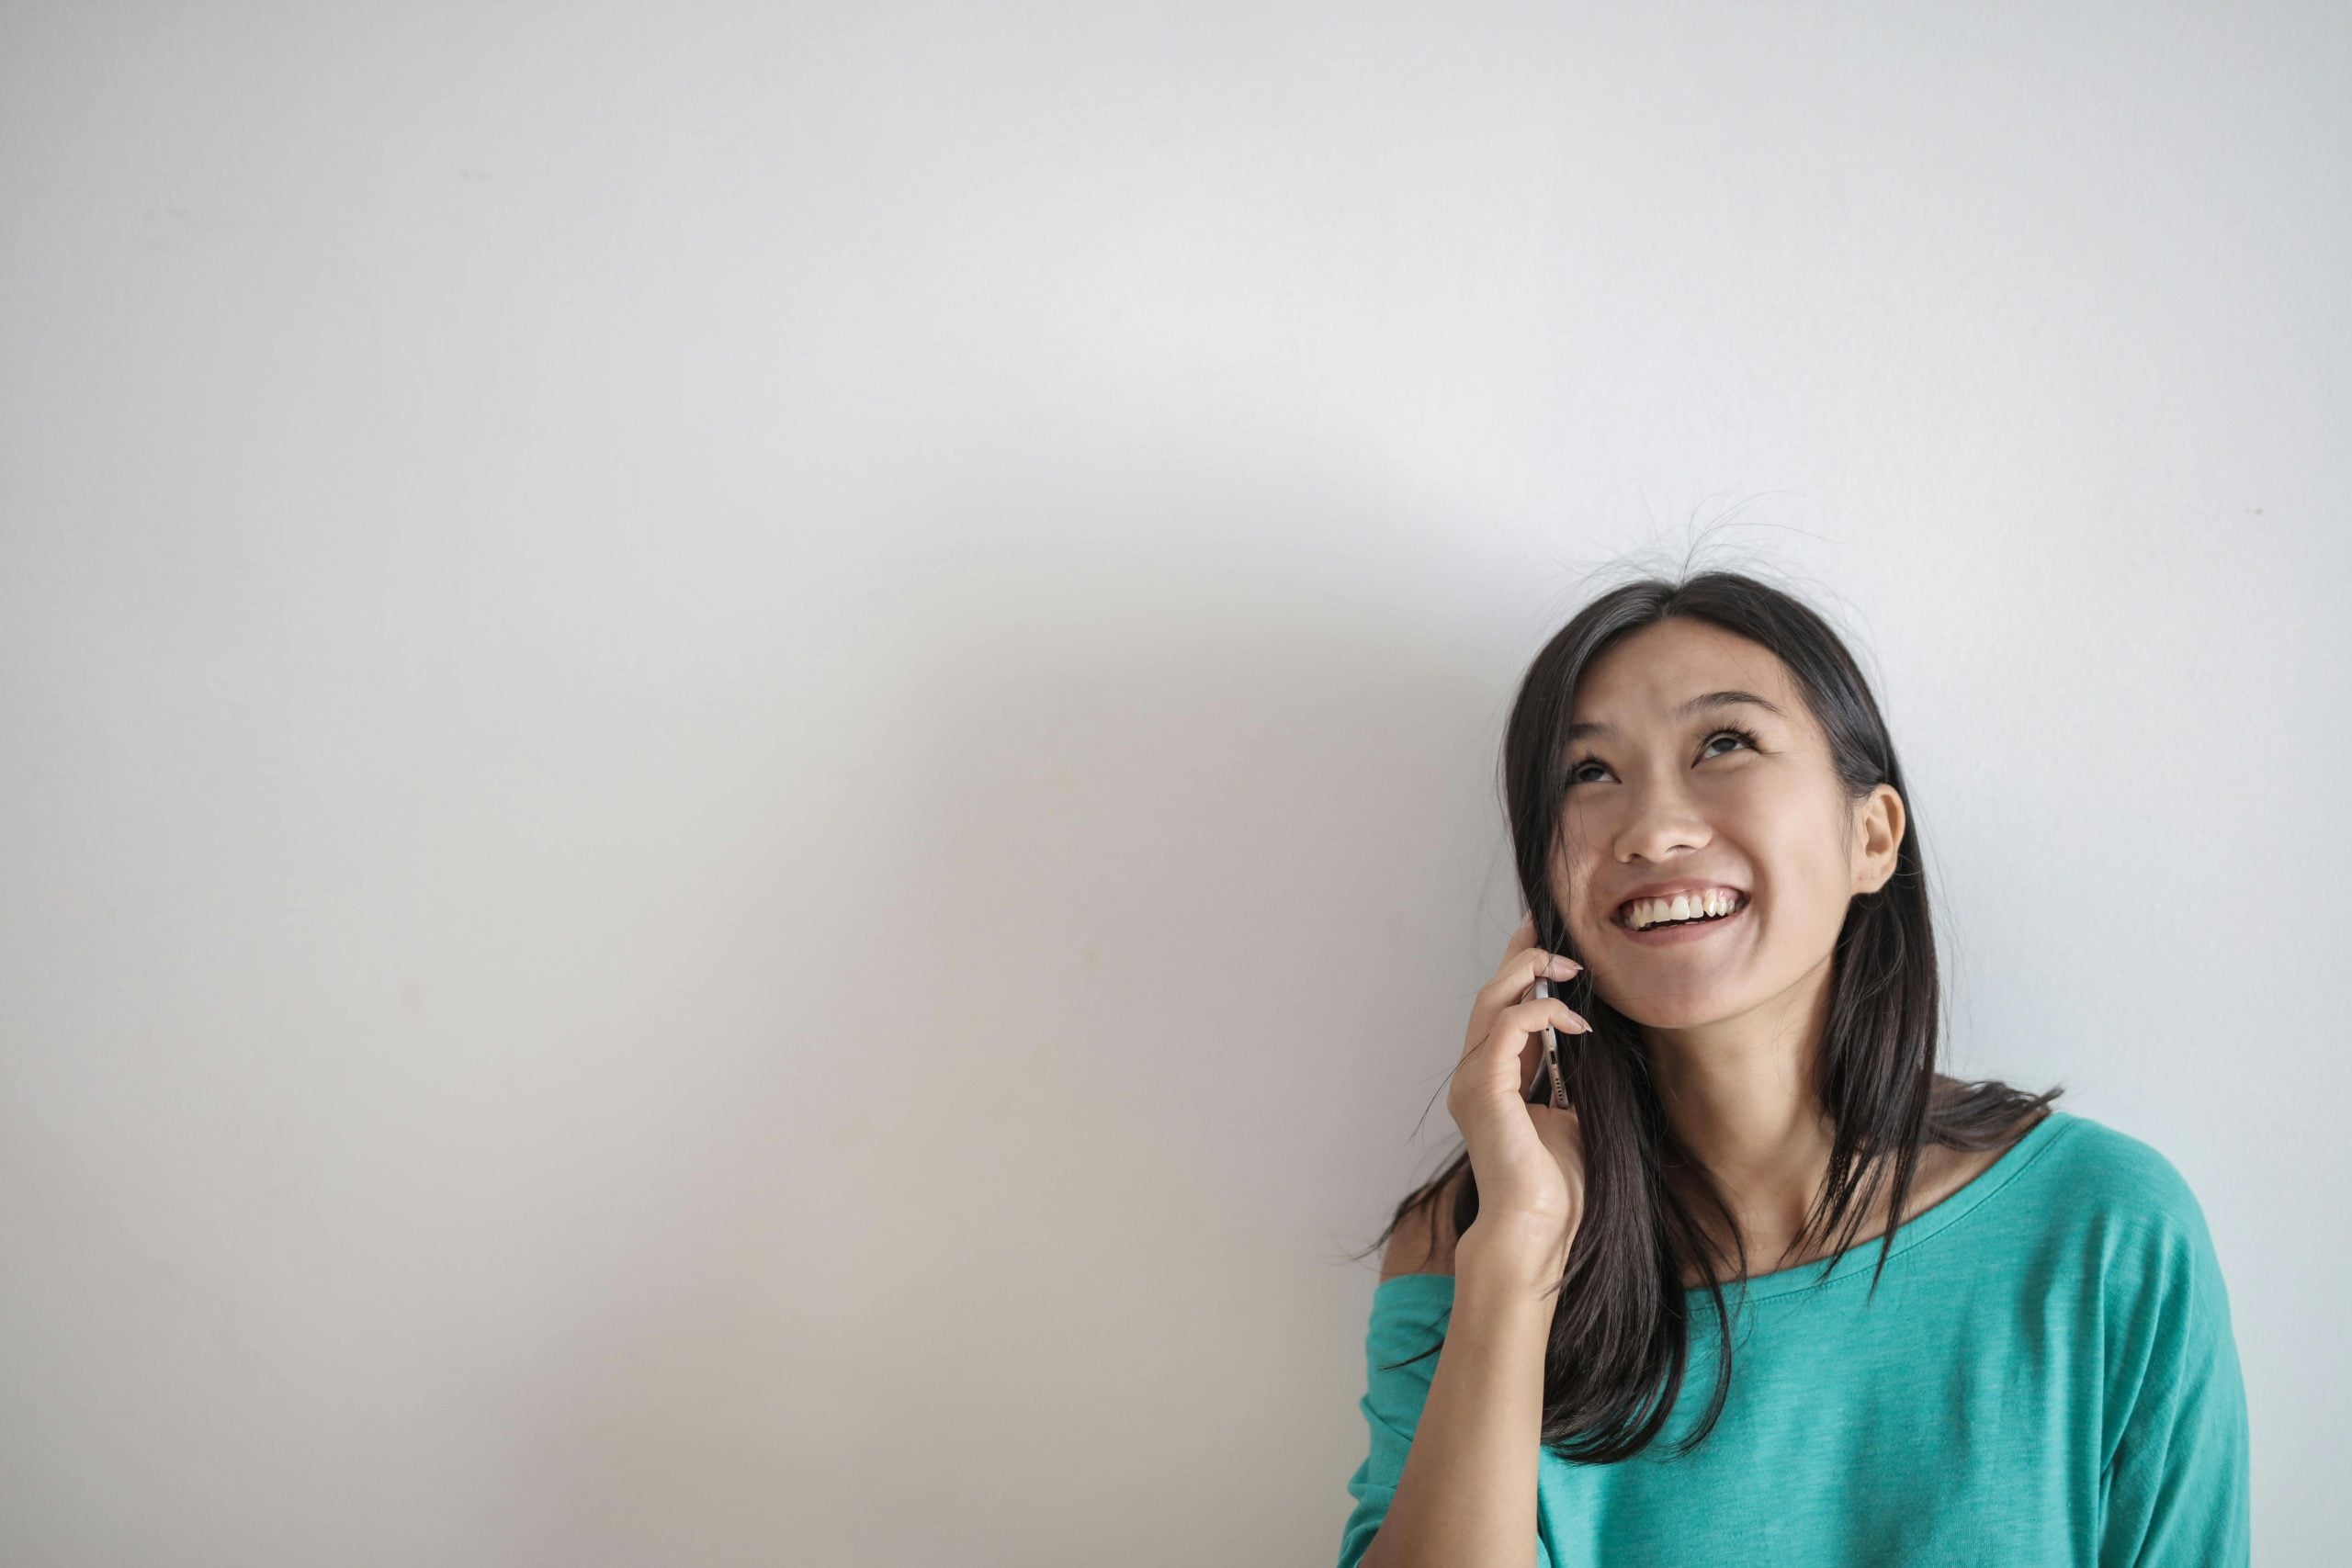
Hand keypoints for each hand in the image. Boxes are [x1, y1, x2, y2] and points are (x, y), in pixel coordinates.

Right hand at [1445, 914, 1589, 1270]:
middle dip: (1520, 954)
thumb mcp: (1573, 1115)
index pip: (1499, 1009)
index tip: (1546, 938)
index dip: (1518, 968)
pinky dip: (1543, 1013)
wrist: (1538, 1229)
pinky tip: (1578, 1024)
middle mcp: (1474, 1074)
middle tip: (1550, 927)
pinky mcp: (1484, 1088)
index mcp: (1492, 1079)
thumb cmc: (1558, 1185)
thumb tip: (1591, 1039)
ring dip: (1530, 973)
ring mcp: (1472, 1080)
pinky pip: (1508, 1027)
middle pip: (1489, 994)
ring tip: (1570, 967)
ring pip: (1492, 1000)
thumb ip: (1570, 1076)